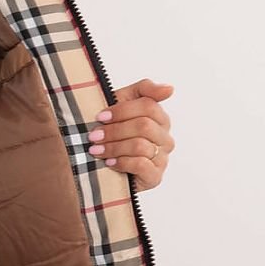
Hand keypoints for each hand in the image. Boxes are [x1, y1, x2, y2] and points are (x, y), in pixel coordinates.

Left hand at [89, 78, 175, 193]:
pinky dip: (122, 162)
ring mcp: (161, 158)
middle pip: (144, 126)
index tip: (100, 116)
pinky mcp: (155, 177)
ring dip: (113, 147)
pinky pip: (141, 165)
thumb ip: (144, 90)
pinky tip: (109, 162)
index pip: (148, 106)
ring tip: (96, 150)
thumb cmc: (110, 132)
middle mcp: (164, 138)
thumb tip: (169, 89)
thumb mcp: (121, 103)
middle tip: (94, 135)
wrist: (99, 165)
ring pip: (140, 145)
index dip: (122, 110)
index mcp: (159, 118)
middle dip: (115, 130)